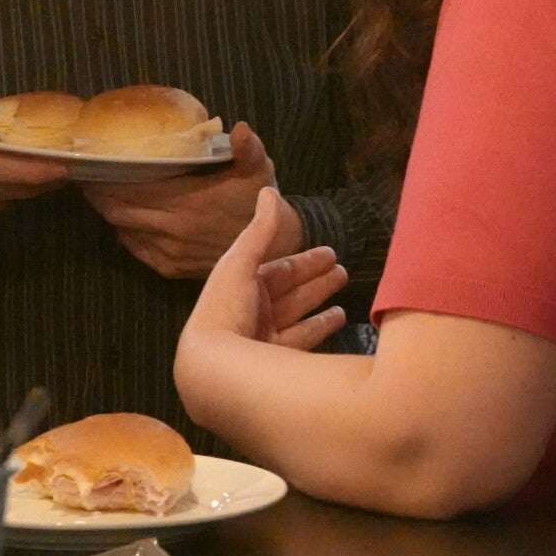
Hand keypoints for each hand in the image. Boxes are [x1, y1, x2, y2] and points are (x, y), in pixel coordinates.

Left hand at [83, 122, 289, 278]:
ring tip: (99, 194)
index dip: (107, 179)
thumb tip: (237, 128)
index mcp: (187, 203)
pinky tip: (123, 218)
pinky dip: (124, 233)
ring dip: (109, 213)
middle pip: (117, 211)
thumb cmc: (258, 199)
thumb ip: (247, 148)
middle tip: (87, 177)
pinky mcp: (170, 268)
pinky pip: (135, 249)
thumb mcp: (257, 169)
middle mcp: (173, 230)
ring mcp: (169, 252)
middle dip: (99, 195)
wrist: (271, 247)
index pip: (132, 189)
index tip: (91, 165)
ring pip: (122, 231)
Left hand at [181, 188, 349, 349]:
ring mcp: (264, 337)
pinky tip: (340, 317)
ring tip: (343, 284)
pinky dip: (320, 326)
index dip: (303, 260)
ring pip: (298, 312)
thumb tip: (270, 190)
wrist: (212, 365)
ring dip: (319, 297)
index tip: (330, 252)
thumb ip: (260, 229)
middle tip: (341, 267)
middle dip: (314, 277)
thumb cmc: (225, 307)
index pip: (278, 269)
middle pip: (290, 290)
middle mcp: (252, 310)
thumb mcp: (241, 262)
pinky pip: (303, 339)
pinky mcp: (276, 361)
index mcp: (241, 286)